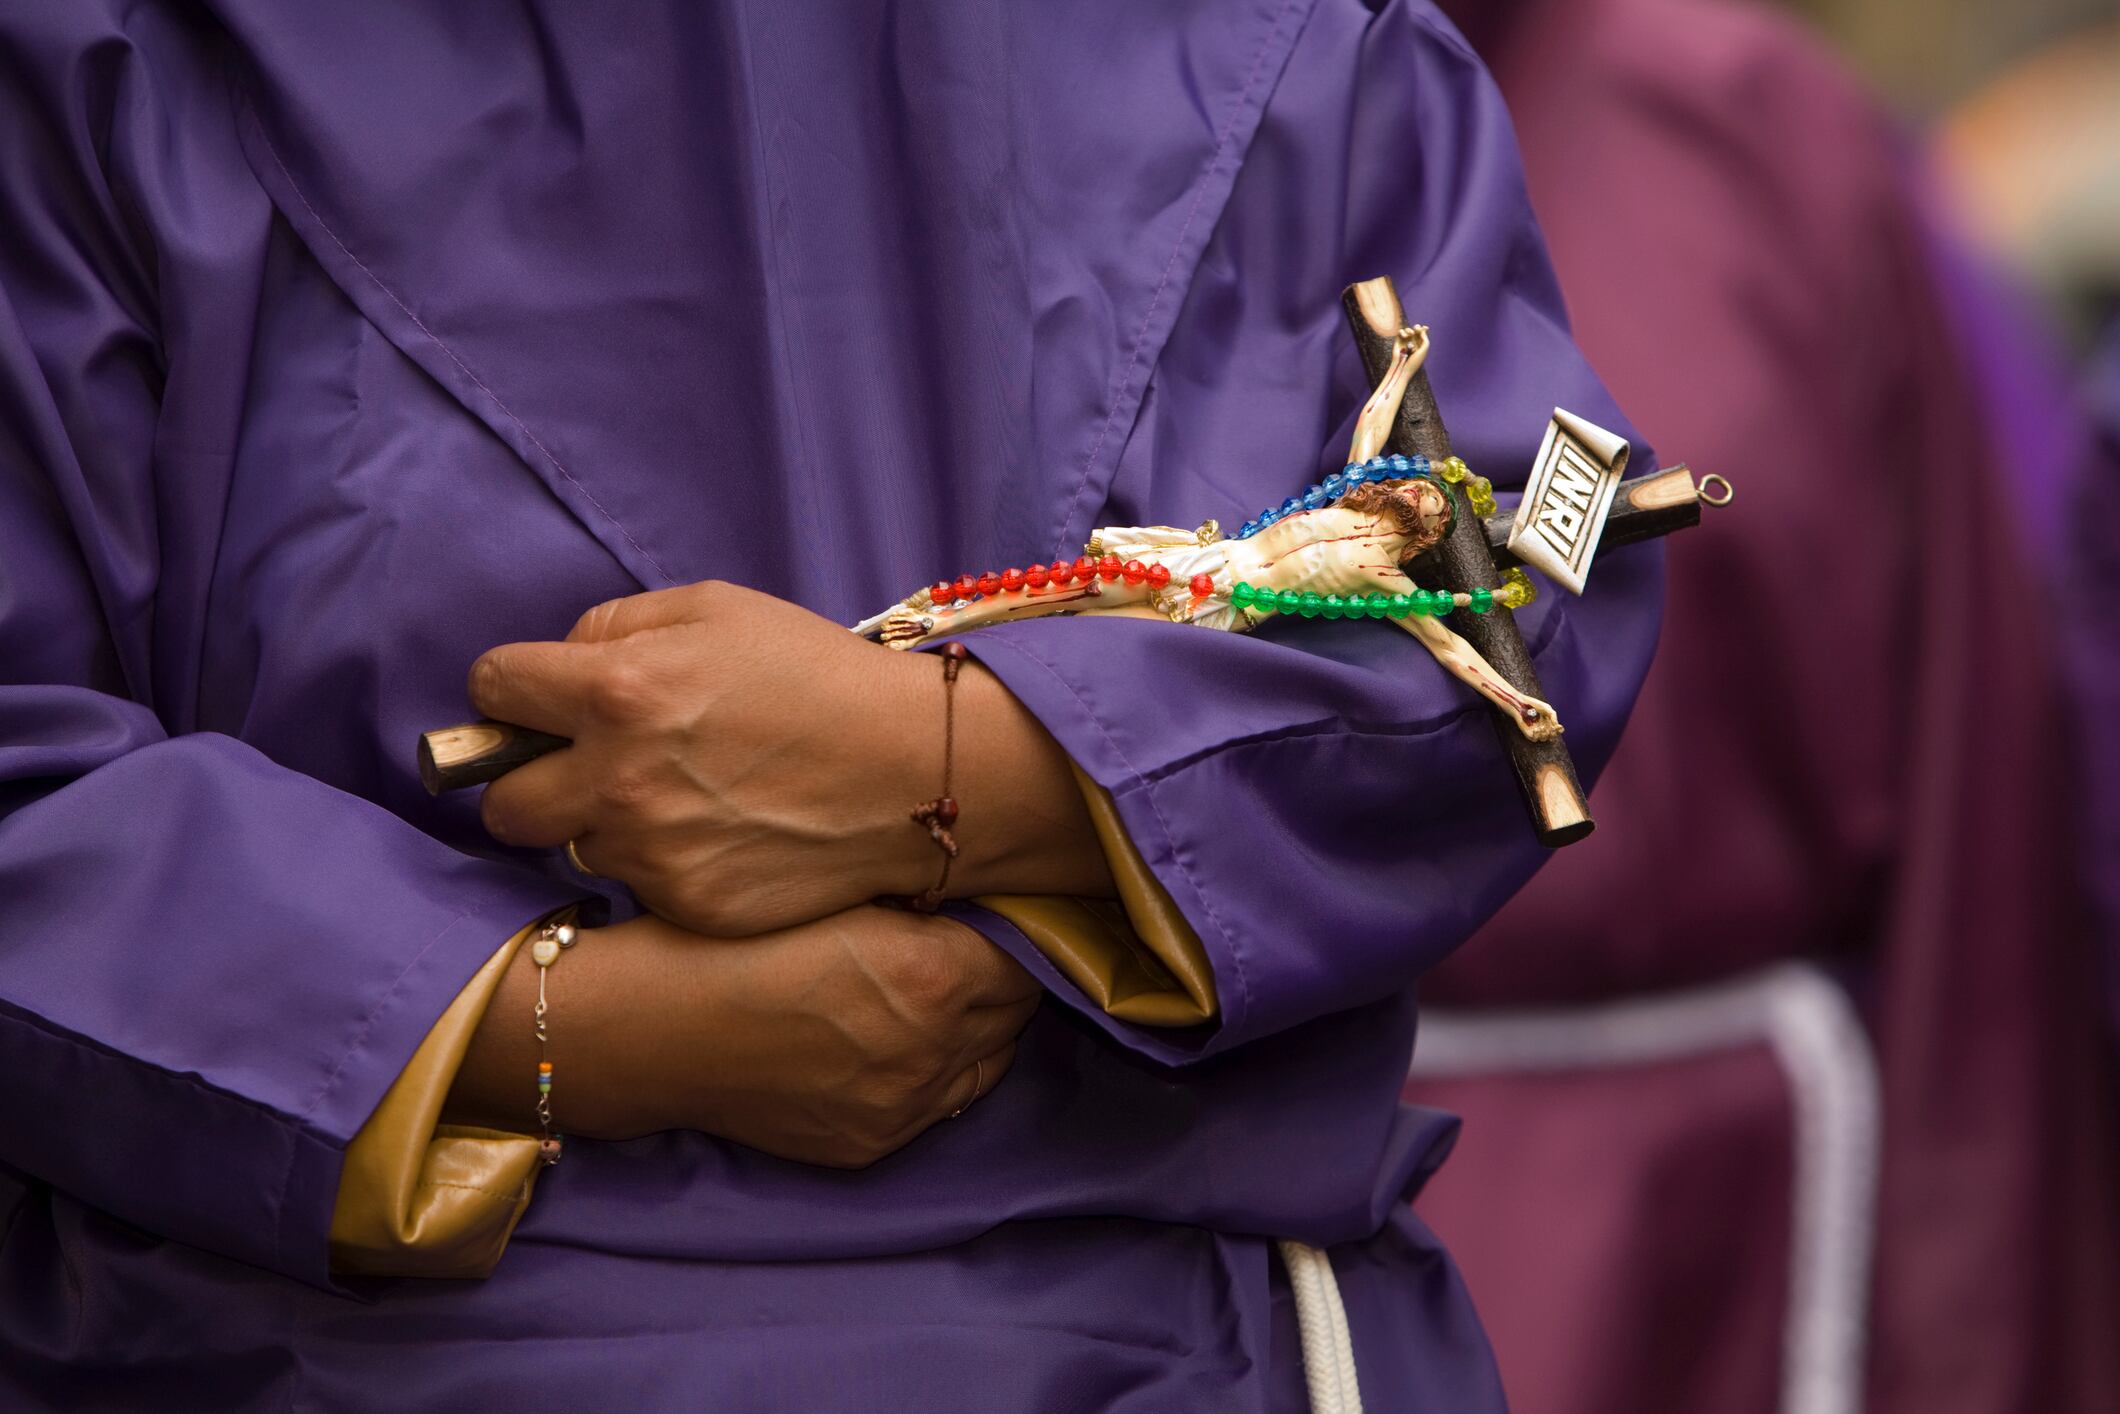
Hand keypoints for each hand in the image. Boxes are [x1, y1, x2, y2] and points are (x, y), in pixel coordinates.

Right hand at [447, 906, 1041, 1167]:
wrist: (645, 1028)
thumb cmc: (724, 937)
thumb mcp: (833, 891)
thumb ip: (918, 896)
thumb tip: (972, 888)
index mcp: (933, 975)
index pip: (1026, 949)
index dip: (1011, 922)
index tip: (993, 904)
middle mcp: (931, 1050)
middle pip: (1015, 1009)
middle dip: (997, 974)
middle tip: (962, 941)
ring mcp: (902, 1108)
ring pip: (985, 1062)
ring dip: (973, 1026)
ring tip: (930, 992)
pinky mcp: (869, 1145)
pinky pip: (937, 1105)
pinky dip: (932, 1072)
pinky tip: (891, 1039)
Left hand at [466, 581, 1110, 934]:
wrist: (917, 771)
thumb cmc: (821, 675)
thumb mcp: (719, 608)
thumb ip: (619, 624)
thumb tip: (560, 659)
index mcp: (617, 688)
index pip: (493, 688)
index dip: (514, 691)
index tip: (538, 700)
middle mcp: (617, 779)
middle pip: (503, 802)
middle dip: (532, 779)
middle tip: (591, 766)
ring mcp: (651, 854)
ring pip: (575, 847)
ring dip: (607, 823)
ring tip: (685, 797)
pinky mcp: (686, 908)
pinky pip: (637, 887)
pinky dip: (664, 864)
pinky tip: (723, 835)